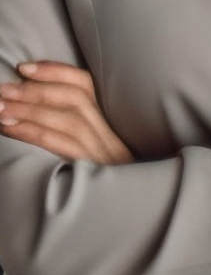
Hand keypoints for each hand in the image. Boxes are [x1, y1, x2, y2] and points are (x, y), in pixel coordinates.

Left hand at [0, 61, 133, 164]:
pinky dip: (30, 132)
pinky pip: (56, 143)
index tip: (25, 67)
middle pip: (72, 99)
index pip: (86, 84)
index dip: (55, 72)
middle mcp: (107, 131)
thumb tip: (36, 106)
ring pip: (63, 118)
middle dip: (34, 90)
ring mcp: (100, 149)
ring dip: (27, 109)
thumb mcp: (100, 148)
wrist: (134, 207)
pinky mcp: (89, 167)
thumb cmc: (106, 177)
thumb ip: (79, 126)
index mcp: (110, 120)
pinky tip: (8, 127)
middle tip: (2, 88)